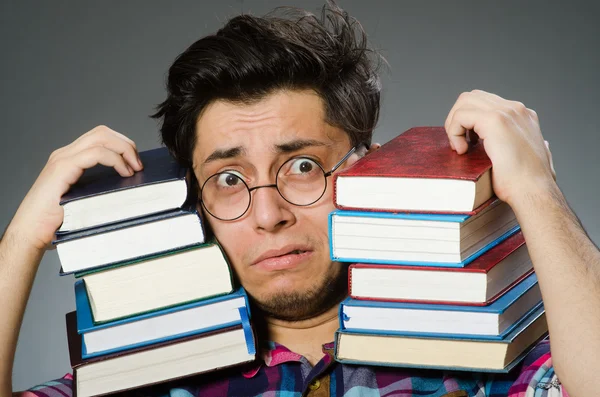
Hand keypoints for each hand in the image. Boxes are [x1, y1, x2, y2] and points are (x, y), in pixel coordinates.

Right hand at [7, 126, 142, 250]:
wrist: (32, 232)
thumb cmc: (58, 221)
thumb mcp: (86, 198)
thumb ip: (100, 187)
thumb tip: (130, 186)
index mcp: (70, 158)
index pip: (100, 137)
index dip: (122, 145)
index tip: (136, 164)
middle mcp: (65, 154)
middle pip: (102, 132)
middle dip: (126, 144)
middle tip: (139, 164)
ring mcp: (63, 159)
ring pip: (100, 137)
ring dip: (123, 149)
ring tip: (135, 167)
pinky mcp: (62, 168)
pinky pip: (95, 153)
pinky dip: (115, 159)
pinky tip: (124, 172)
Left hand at [444, 90, 556, 206]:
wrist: (534, 192)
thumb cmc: (528, 183)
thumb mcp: (532, 159)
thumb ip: (531, 147)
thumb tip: (543, 146)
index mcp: (522, 117)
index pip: (485, 103)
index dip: (469, 121)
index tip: (468, 144)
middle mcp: (516, 110)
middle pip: (472, 97)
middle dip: (458, 118)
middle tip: (459, 144)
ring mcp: (507, 112)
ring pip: (465, 102)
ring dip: (454, 124)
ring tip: (460, 148)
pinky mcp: (495, 121)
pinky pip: (461, 115)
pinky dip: (454, 132)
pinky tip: (462, 150)